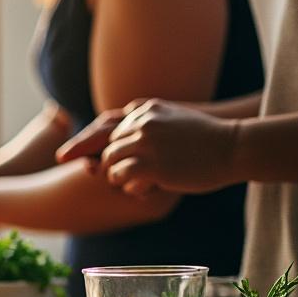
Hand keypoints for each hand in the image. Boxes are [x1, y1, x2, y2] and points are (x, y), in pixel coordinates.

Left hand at [57, 100, 239, 195]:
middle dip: (107, 163)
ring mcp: (143, 142)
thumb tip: (118, 143)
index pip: (104, 126)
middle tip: (113, 173)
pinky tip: (147, 187)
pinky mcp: (148, 163)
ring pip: (110, 163)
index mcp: (144, 109)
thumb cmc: (206, 138)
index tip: (63, 157)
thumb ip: (145, 125)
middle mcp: (139, 122)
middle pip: (104, 147)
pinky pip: (121, 178)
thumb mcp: (173, 119)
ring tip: (144, 180)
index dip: (84, 143)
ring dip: (120, 176)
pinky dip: (129, 185)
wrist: (234, 146)